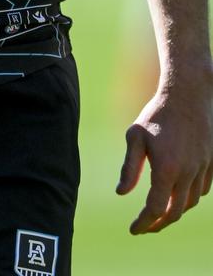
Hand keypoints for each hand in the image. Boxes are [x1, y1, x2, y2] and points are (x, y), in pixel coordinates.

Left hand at [116, 74, 212, 232]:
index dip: (144, 223)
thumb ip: (129, 167)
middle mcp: (187, 173)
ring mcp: (202, 168)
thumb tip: (121, 193)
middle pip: (175, 212)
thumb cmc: (157, 113)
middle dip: (159, 224)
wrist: (188, 94)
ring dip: (175, 212)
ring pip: (191, 202)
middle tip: (146, 227)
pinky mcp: (211, 162)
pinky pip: (203, 189)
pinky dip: (191, 198)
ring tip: (160, 213)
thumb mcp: (135, 136)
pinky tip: (179, 196)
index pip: (155, 209)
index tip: (133, 229)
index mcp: (167, 169)